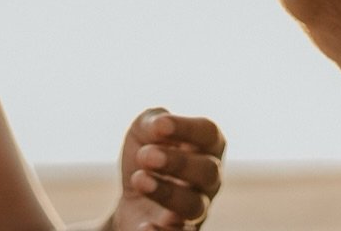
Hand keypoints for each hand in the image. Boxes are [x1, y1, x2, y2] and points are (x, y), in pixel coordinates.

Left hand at [103, 108, 225, 230]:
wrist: (131, 196)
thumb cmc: (147, 155)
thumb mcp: (144, 131)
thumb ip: (153, 121)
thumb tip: (160, 125)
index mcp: (206, 147)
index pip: (209, 133)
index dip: (187, 128)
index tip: (160, 126)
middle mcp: (209, 180)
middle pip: (208, 171)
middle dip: (177, 162)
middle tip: (145, 156)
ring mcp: (198, 210)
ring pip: (195, 206)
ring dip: (167, 193)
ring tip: (139, 180)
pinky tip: (144, 226)